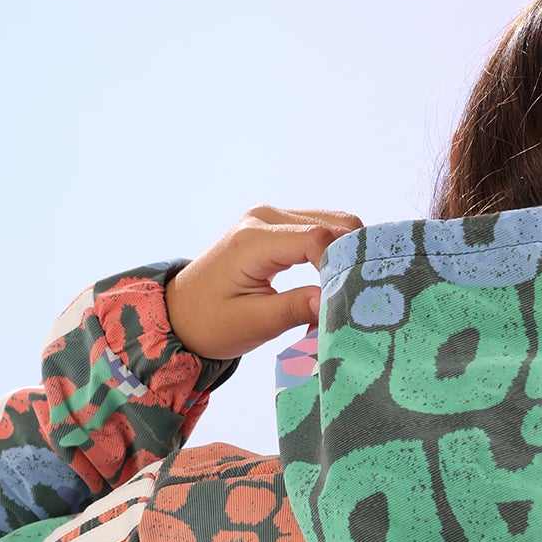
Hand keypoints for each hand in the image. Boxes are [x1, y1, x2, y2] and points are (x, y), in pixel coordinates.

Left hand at [165, 205, 363, 360]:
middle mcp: (264, 218)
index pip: (316, 239)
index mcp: (253, 241)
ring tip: (351, 288)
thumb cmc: (210, 321)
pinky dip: (336, 251)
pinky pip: (321, 229)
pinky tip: (338, 278)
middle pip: (333, 224)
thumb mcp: (251, 323)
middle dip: (351, 257)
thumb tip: (331, 301)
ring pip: (333, 223)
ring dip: (347, 253)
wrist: (180, 312)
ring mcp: (271, 219)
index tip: (352, 296)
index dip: (341, 265)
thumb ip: (293, 309)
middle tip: (361, 293)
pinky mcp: (277, 227)